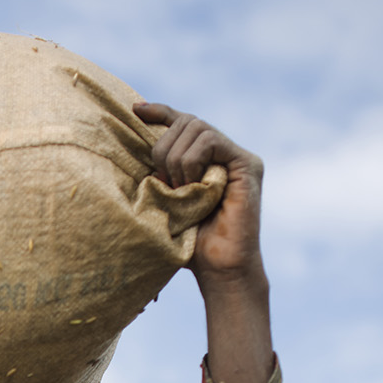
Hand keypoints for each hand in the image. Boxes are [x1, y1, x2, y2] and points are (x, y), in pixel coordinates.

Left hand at [134, 103, 264, 288]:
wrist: (218, 270)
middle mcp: (224, 153)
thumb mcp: (164, 202)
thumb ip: (158, 174)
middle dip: (164, 148)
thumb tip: (134, 146)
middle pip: (186, 121)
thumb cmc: (189, 245)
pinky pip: (211, 140)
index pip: (182, 122)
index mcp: (205, 160)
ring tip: (180, 190)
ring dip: (178, 159)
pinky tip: (192, 186)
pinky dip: (193, 161)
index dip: (160, 112)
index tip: (136, 111)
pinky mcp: (247, 163)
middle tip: (164, 183)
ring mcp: (237, 157)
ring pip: (196, 128)